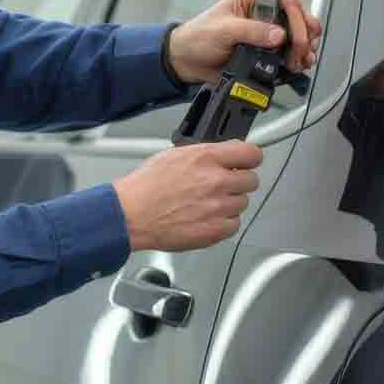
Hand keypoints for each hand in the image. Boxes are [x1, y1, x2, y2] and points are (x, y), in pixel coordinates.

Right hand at [112, 139, 264, 251]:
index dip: (249, 158)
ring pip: (243, 203)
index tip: (247, 162)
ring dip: (229, 203)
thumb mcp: (174, 155)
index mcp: (206, 158)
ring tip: (206, 204)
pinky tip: (206, 218)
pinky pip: (234, 224)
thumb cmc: (146, 187)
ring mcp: (218, 207)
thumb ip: (205, 155)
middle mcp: (216, 181)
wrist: (131, 215)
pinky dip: (223, 222)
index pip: (252, 153)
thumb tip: (223, 155)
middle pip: (251, 180)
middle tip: (222, 186)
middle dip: (238, 182)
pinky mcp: (216, 230)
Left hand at [167, 0, 323, 85]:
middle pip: (298, 18)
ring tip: (302, 61)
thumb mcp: (223, 30)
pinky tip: (297, 67)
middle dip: (305, 35)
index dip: (298, 14)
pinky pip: (289, 54)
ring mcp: (267, 34)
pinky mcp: (267, 53)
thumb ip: (251, 31)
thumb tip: (279, 35)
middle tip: (303, 51)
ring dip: (305, 49)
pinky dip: (297, 61)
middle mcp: (264, 14)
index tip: (299, 34)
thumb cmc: (199, 37)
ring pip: (297, 37)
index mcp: (254, 0)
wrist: (187, 61)